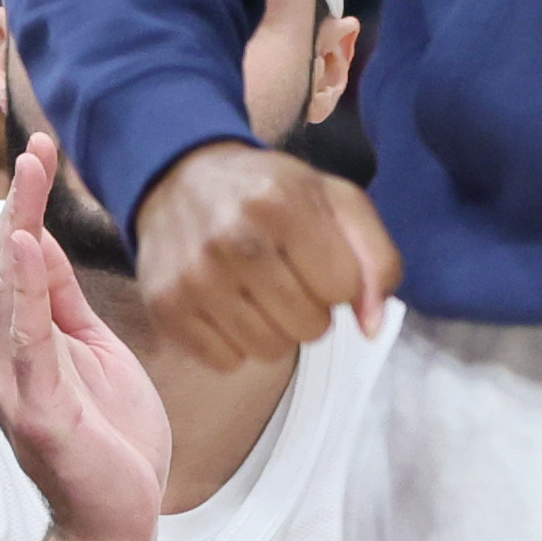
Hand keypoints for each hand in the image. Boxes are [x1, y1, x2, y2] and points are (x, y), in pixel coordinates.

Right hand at [0, 136, 169, 540]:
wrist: (120, 517)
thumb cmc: (110, 435)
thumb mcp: (94, 350)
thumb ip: (65, 304)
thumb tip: (46, 246)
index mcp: (24, 339)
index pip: (21, 258)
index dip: (28, 202)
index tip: (42, 149)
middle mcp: (8, 355)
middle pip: (9, 265)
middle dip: (22, 203)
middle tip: (37, 148)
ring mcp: (18, 382)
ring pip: (11, 294)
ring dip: (19, 232)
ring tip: (28, 180)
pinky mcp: (40, 409)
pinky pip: (32, 342)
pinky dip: (27, 295)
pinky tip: (28, 253)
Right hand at [136, 140, 401, 370]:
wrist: (180, 179)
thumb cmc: (270, 193)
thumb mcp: (335, 200)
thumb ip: (375, 257)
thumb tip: (372, 327)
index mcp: (285, 203)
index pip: (343, 287)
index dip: (338, 277)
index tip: (317, 256)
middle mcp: (236, 240)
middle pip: (310, 327)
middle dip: (311, 307)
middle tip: (289, 276)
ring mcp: (196, 276)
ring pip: (270, 351)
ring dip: (276, 329)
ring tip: (261, 291)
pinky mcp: (166, 306)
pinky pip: (227, 361)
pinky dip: (235, 342)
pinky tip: (229, 304)